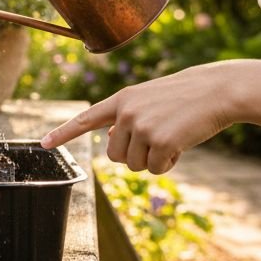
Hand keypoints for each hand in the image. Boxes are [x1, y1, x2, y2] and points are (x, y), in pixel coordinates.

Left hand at [40, 62, 240, 173]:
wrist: (217, 91)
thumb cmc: (185, 97)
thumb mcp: (149, 100)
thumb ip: (127, 118)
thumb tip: (112, 143)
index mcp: (121, 100)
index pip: (85, 119)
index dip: (63, 133)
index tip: (43, 144)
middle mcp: (126, 113)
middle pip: (115, 155)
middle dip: (134, 155)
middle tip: (157, 138)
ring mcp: (142, 127)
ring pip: (135, 165)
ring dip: (154, 160)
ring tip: (172, 136)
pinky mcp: (160, 141)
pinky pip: (156, 169)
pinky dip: (168, 164)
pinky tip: (181, 145)